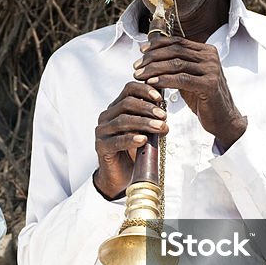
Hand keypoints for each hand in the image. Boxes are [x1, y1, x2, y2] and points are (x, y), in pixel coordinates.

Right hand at [93, 81, 166, 198]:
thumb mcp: (144, 130)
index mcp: (116, 107)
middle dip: (147, 108)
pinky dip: (131, 139)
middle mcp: (106, 116)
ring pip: (122, 121)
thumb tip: (164, 113)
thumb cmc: (133, 150)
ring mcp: (102, 131)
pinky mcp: (101, 147)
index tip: (159, 97)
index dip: (144, 89)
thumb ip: (150, 119)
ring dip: (144, 123)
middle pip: (126, 104)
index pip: (129, 89)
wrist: (121, 175)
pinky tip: (143, 140)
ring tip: (160, 128)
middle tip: (163, 116)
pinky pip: (116, 141)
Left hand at [133, 35, 246, 148]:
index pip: (178, 41)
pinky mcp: (209, 84)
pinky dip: (164, 80)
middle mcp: (211, 56)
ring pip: (176, 63)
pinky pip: (181, 79)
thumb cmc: (203, 99)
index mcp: (206, 51)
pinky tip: (151, 83)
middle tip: (136, 66)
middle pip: (175, 51)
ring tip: (139, 75)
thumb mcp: (189, 77)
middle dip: (152, 57)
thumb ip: (176, 65)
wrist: (223, 119)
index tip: (141, 51)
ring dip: (154, 68)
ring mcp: (212, 69)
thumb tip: (151, 55)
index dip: (157, 45)